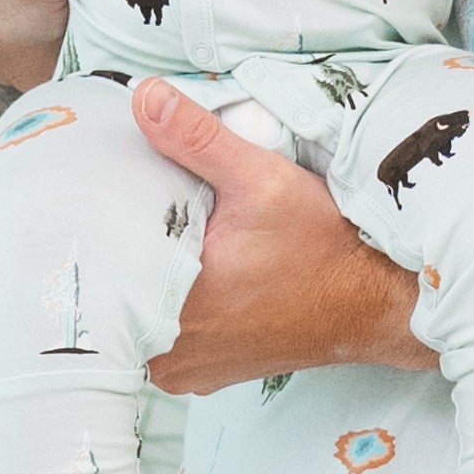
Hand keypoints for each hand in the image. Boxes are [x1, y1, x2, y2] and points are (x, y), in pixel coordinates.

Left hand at [132, 79, 428, 396]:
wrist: (374, 304)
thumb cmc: (324, 249)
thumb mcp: (263, 180)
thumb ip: (197, 138)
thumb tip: (144, 98)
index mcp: (173, 307)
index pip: (103, 261)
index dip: (99, 224)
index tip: (101, 197)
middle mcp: (169, 354)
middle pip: (115, 291)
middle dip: (120, 250)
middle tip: (126, 210)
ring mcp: (183, 371)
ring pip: (136, 317)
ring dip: (143, 282)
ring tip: (156, 241)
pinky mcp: (200, 375)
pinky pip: (160, 338)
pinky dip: (167, 308)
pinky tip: (183, 276)